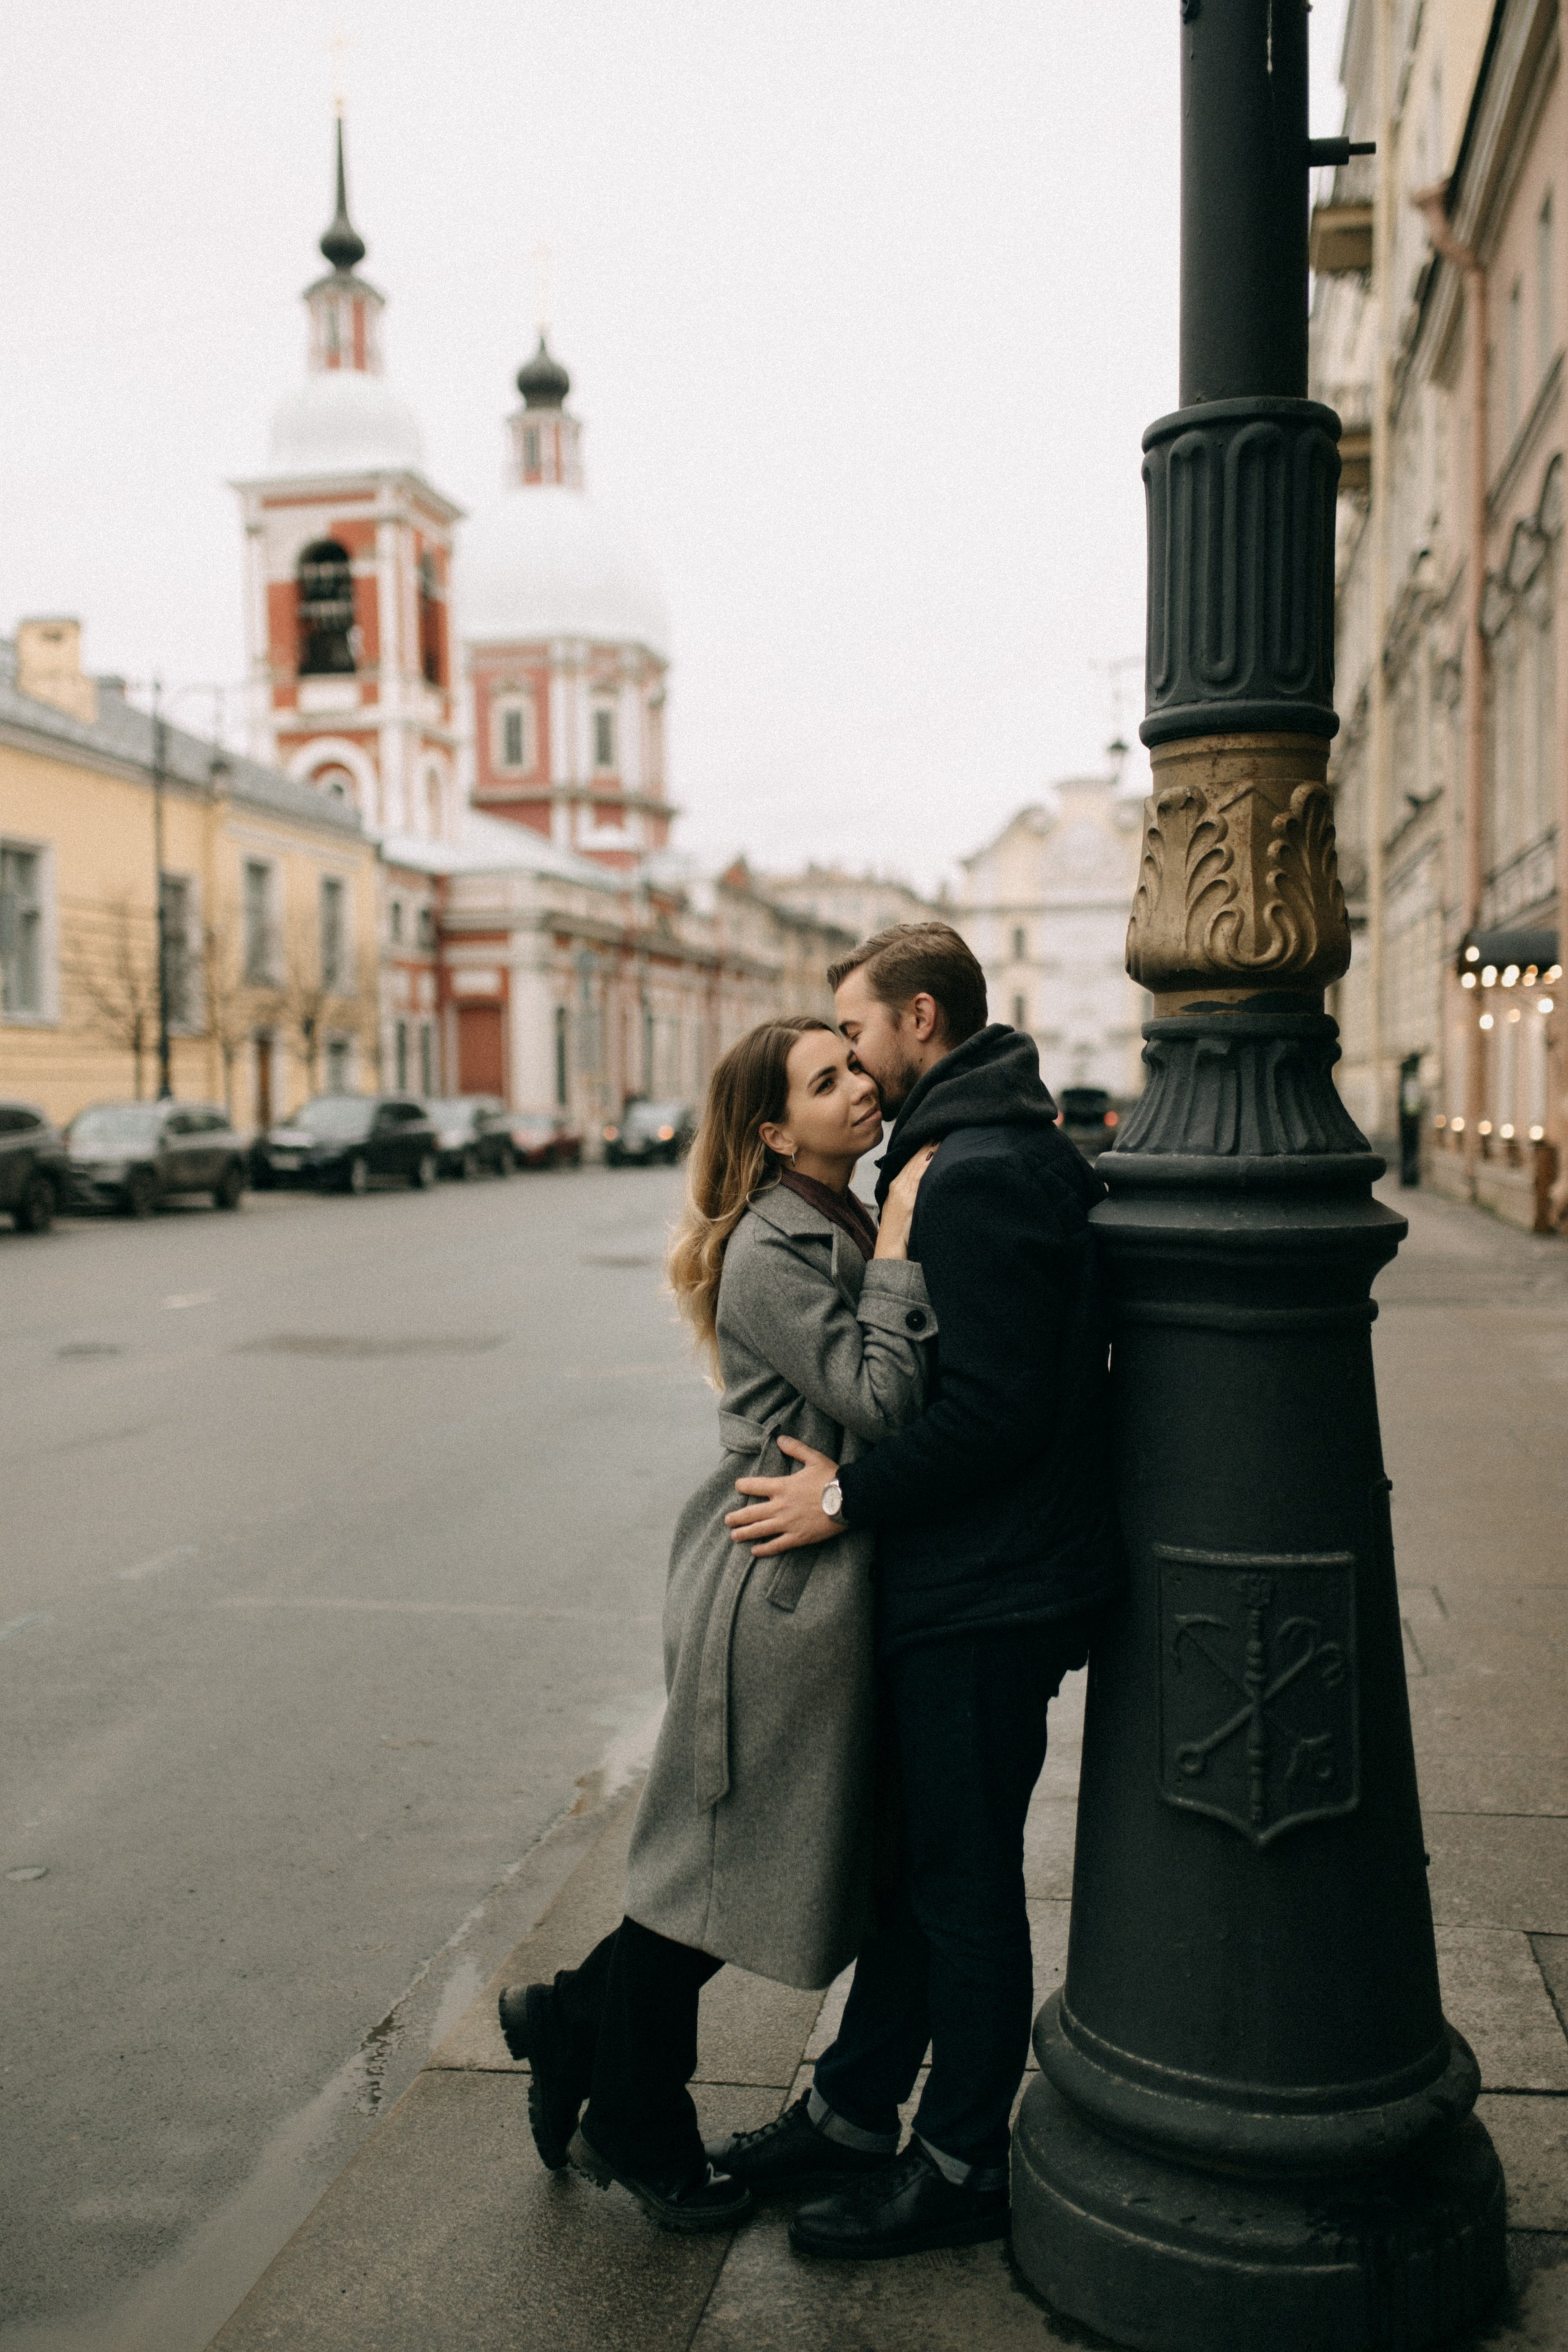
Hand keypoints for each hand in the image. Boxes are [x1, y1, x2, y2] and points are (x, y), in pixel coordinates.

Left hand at [724, 1436, 842, 1555]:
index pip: (755, 1486)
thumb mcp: (813, 1458)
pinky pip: (777, 1545)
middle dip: (737, 1517)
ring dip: (745, 1533)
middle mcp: (780, 1506)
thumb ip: (795, 1448)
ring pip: (760, 1530)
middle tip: (727, 1520)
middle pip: (752, 1513)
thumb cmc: (832, 1478)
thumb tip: (780, 1438)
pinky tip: (754, 1551)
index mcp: (782, 1486)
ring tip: (733, 1536)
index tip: (737, 1487)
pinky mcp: (798, 1537)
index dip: (743, 1486)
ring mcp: (788, 1524)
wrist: (849, 1500)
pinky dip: (764, 1549)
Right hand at [873, 1142, 937, 1259]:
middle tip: (940, 1127)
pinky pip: (918, 1177)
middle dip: (927, 1143)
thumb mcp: (905, 1211)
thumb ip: (913, 1197)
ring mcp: (901, 1192)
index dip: (922, 1147)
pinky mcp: (906, 1200)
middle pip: (914, 1159)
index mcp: (897, 1187)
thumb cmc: (899, 1235)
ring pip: (917, 1165)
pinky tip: (935, 1153)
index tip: (934, 1134)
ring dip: (929, 1149)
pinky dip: (926, 1164)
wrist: (889, 1251)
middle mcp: (898, 1186)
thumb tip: (926, 1187)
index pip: (911, 1162)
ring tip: (941, 1135)